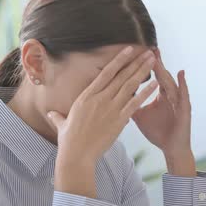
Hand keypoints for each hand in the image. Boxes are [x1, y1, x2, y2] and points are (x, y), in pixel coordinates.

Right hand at [47, 47, 157, 196]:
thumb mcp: (62, 125)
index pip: (106, 73)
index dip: (119, 60)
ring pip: (129, 85)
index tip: (129, 50)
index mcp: (86, 96)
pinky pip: (135, 103)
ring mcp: (110, 108)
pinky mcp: (119, 120)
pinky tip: (155, 84)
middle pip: (121, 76)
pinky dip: (146, 92)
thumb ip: (58, 117)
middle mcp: (99, 98)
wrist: (77, 154)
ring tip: (153, 61)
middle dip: (136, 62)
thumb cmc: (69, 141)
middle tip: (148, 52)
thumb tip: (50, 114)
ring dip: (143, 72)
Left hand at [132, 50, 194, 176]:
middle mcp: (170, 95)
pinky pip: (184, 95)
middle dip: (156, 62)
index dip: (146, 65)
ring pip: (170, 83)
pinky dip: (183, 84)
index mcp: (160, 95)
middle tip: (150, 47)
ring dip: (165, 70)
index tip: (139, 51)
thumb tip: (111, 97)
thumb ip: (128, 104)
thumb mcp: (139, 116)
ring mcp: (179, 101)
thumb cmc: (158, 132)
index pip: (152, 76)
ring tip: (158, 58)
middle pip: (161, 75)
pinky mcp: (185, 110)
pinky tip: (181, 73)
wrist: (172, 148)